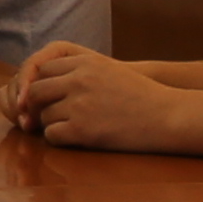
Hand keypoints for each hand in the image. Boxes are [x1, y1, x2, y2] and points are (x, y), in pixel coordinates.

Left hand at [15, 43, 182, 149]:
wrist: (166, 116)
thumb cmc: (140, 96)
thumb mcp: (108, 71)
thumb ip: (80, 72)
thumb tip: (45, 82)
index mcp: (85, 62)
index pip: (44, 69)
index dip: (40, 84)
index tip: (45, 97)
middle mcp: (79, 80)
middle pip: (36, 91)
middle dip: (36, 106)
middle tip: (42, 116)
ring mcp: (79, 105)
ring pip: (43, 116)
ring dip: (50, 124)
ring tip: (69, 127)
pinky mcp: (82, 130)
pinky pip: (52, 136)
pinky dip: (58, 139)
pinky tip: (74, 139)